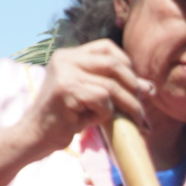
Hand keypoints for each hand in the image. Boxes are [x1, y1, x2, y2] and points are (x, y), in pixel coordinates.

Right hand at [12, 40, 155, 158]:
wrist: (35, 137)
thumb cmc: (64, 120)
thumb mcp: (91, 98)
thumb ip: (114, 87)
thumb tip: (150, 87)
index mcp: (69, 56)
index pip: (107, 48)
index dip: (127, 65)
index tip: (135, 86)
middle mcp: (65, 59)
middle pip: (114, 64)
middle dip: (134, 86)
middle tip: (142, 107)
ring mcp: (65, 73)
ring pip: (112, 85)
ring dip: (130, 106)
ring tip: (137, 123)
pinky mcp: (67, 90)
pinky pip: (102, 99)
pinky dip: (106, 113)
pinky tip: (95, 121)